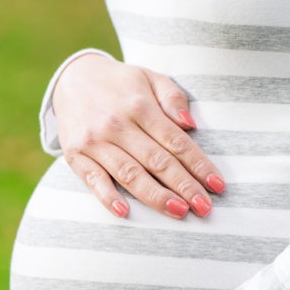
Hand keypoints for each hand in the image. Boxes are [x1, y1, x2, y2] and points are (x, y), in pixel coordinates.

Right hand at [52, 54, 223, 218]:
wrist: (72, 80)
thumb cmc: (120, 84)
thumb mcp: (149, 77)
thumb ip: (172, 97)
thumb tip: (189, 123)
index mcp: (139, 106)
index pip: (176, 141)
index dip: (199, 165)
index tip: (217, 185)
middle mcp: (117, 124)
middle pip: (157, 161)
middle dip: (184, 186)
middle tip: (205, 207)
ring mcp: (94, 141)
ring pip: (129, 174)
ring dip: (155, 196)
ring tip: (179, 212)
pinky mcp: (75, 155)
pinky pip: (93, 180)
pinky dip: (107, 196)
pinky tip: (125, 211)